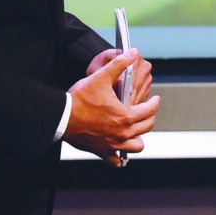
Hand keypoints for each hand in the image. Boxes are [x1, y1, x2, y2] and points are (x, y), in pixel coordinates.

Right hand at [65, 49, 159, 166]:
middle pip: (146, 127)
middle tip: (147, 110)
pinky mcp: (101, 152)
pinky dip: (120, 156)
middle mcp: (122, 133)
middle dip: (149, 117)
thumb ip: (118, 64)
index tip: (155, 99)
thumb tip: (132, 54)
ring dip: (138, 138)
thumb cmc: (79, 100)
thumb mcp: (100, 77)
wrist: (61, 117)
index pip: (150, 111)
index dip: (154, 103)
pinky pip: (116, 161)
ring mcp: (112, 145)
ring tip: (136, 129)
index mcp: (125, 116)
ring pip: (136, 146)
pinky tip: (119, 148)